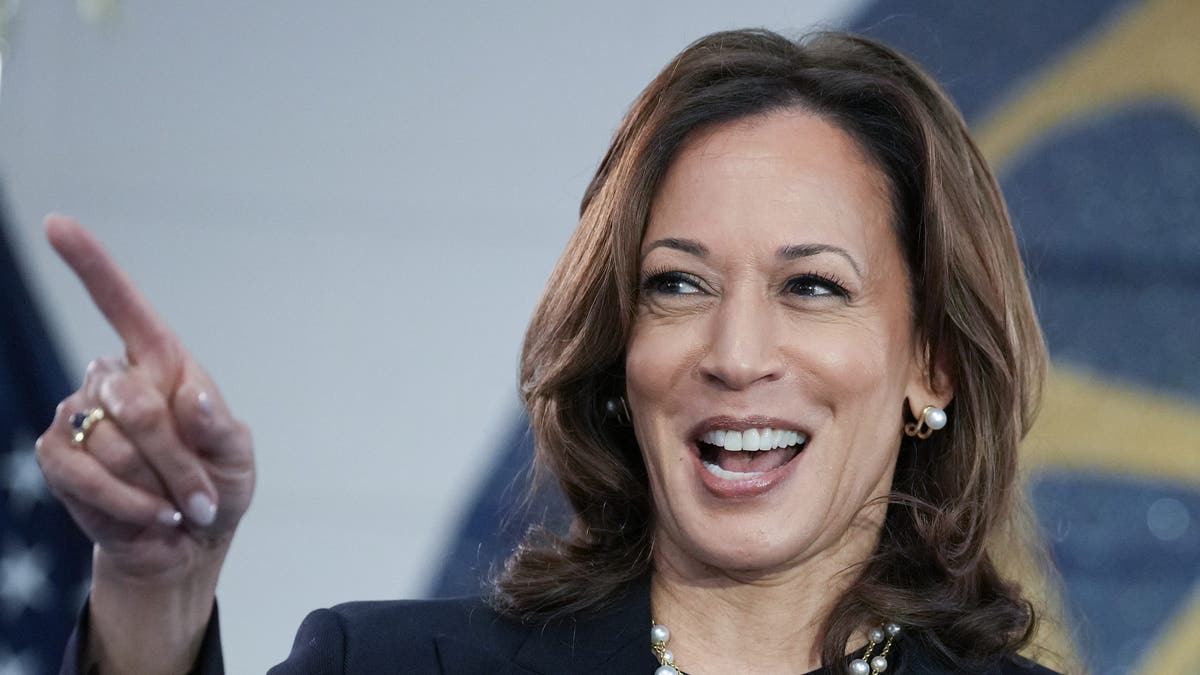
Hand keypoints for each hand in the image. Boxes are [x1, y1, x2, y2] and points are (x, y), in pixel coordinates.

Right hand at [36, 214, 254, 582]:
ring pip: (110, 443)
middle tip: (201, 496)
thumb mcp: (236, 457)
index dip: (90, 264)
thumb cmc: (215, 486)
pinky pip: (83, 475)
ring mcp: (79, 416)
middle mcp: (113, 380)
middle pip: (133, 401)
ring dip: (156, 486)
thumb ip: (221, 427)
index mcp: (161, 362)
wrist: (186, 542)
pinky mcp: (57, 458)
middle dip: (175, 457)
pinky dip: (126, 504)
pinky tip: (150, 516)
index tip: (57, 224)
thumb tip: (195, 399)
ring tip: (177, 505)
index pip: (121, 303)